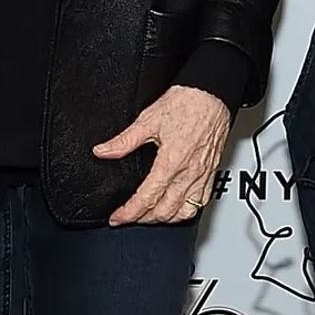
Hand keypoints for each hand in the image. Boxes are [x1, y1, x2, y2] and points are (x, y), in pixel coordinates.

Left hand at [92, 85, 230, 225]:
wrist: (211, 94)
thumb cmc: (185, 103)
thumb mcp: (148, 120)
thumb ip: (124, 140)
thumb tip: (103, 151)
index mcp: (171, 162)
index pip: (146, 199)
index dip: (128, 213)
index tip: (117, 218)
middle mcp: (188, 173)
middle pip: (164, 212)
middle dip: (143, 219)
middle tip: (129, 217)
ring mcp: (202, 175)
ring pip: (184, 213)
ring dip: (164, 219)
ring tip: (149, 216)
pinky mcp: (211, 173)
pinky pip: (201, 203)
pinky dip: (185, 212)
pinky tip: (176, 208)